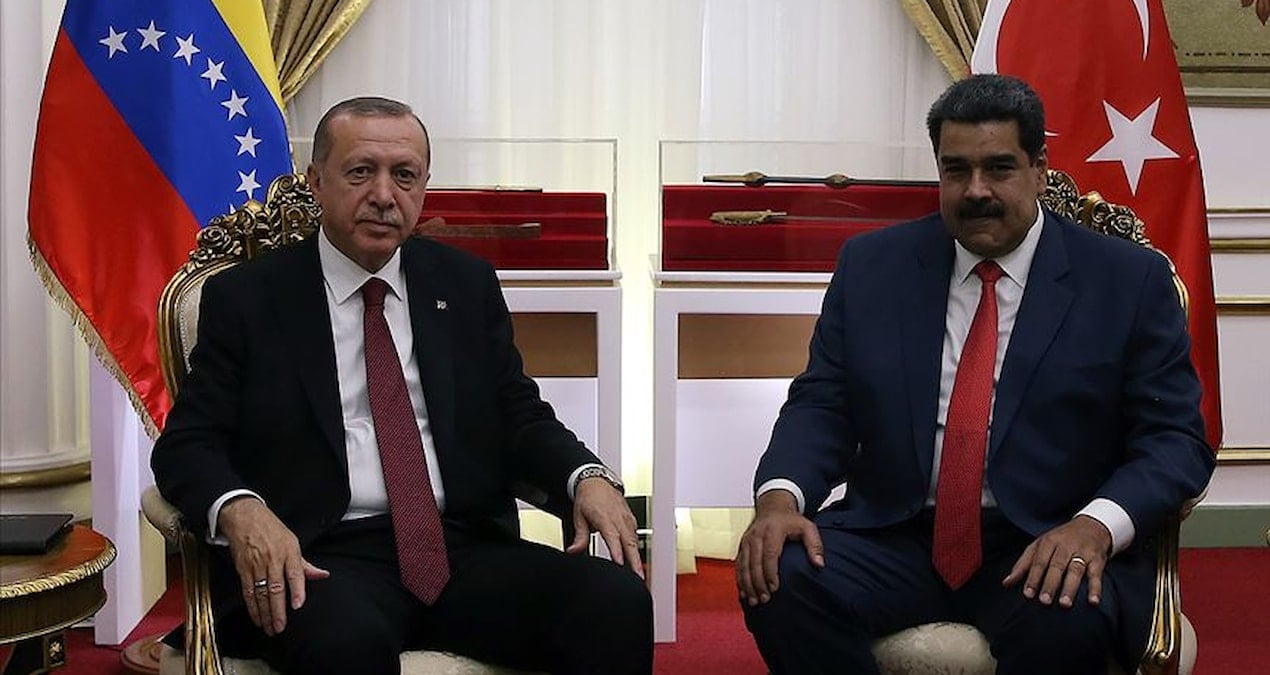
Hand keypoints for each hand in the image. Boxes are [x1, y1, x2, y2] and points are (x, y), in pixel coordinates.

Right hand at [218, 497, 329, 635]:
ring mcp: (256, 565)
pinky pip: (247, 592)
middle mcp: (272, 559)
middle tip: (281, 627)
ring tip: (270, 628)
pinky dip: (252, 607)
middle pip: (275, 588)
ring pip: (260, 593)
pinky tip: (257, 618)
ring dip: (265, 613)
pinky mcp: (242, 569)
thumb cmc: (271, 529)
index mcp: (288, 551)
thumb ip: (305, 564)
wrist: (244, 517)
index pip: (295, 573)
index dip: (297, 590)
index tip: (298, 605)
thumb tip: (323, 575)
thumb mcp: (292, 542)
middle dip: (278, 610)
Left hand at [567, 478, 643, 577]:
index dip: (617, 551)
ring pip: (635, 540)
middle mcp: (618, 518)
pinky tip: (636, 559)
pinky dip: (637, 548)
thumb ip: (579, 537)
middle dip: (634, 561)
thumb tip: (573, 551)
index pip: (613, 537)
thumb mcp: (579, 517)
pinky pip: (635, 535)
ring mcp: (626, 518)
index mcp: (605, 517)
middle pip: (629, 542)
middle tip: (638, 577)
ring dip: (637, 557)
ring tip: (639, 574)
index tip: (620, 564)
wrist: (596, 481)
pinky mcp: (630, 519)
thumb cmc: (588, 498)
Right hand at [736, 490, 823, 606]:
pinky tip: (744, 592)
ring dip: (747, 584)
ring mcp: (747, 541)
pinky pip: (739, 564)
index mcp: (772, 531)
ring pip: (744, 565)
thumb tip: (819, 564)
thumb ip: (815, 545)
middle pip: (754, 563)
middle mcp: (756, 536)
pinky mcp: (742, 546)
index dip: (770, 573)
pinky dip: (740, 579)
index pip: (769, 554)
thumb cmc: (790, 520)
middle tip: (764, 599)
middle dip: (758, 583)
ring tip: (753, 600)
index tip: (774, 588)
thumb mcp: (807, 527)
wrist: (772, 506)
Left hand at [1002, 515, 1111, 607]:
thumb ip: (1023, 564)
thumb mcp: (1039, 546)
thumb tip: (1006, 583)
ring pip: (1075, 570)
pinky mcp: (1098, 559)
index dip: (1032, 578)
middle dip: (1049, 584)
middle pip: (1056, 566)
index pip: (1039, 561)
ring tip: (1064, 604)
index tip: (1027, 594)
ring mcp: (1082, 552)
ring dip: (1070, 588)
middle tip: (1044, 602)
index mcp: (1048, 542)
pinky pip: (1096, 574)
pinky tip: (1093, 601)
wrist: (1091, 525)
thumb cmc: (1060, 539)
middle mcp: (1065, 546)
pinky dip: (1096, 588)